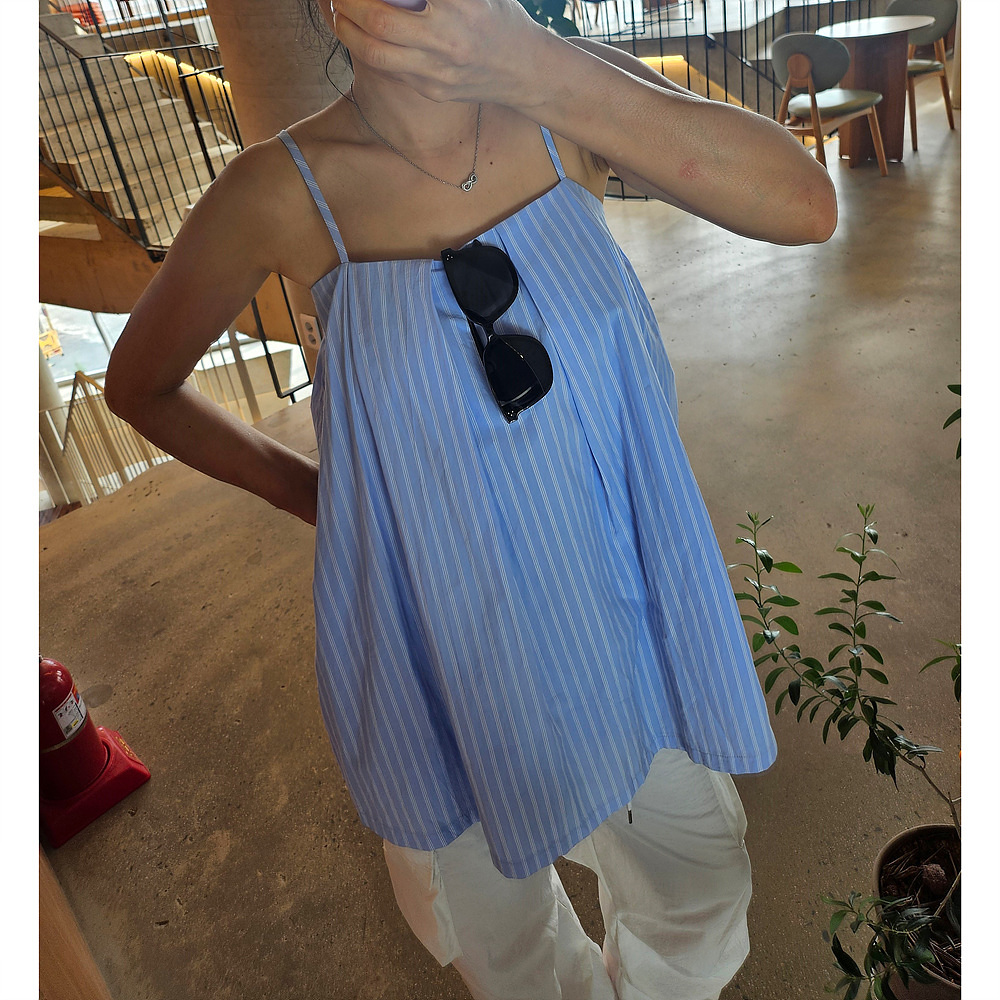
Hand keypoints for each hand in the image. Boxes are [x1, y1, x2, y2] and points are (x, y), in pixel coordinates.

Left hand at [329, 0, 545, 104]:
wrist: (524, 70)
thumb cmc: (498, 15)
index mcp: (463, 5)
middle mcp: (450, 40)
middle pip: (380, 21)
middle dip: (348, 2)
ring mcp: (439, 71)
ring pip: (376, 53)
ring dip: (347, 30)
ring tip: (340, 12)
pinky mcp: (433, 90)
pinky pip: (390, 69)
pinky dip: (367, 48)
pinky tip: (360, 33)